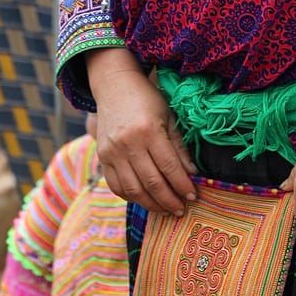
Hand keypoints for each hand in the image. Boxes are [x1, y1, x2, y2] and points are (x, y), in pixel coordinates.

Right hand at [87, 48, 195, 214]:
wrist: (115, 86)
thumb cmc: (148, 99)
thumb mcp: (169, 117)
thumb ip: (179, 146)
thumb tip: (192, 174)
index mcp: (148, 131)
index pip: (169, 166)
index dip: (182, 185)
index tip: (193, 196)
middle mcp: (128, 143)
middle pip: (152, 182)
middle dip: (169, 200)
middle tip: (181, 209)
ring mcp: (112, 152)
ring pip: (133, 189)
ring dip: (151, 204)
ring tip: (165, 209)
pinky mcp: (102, 157)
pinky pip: (116, 186)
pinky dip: (131, 197)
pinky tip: (145, 199)